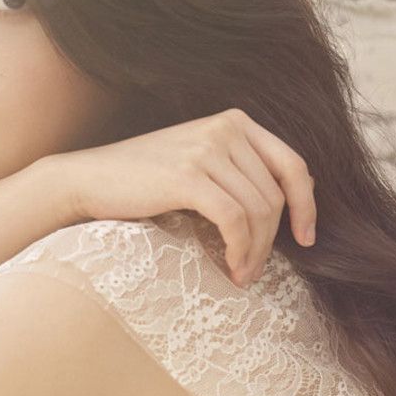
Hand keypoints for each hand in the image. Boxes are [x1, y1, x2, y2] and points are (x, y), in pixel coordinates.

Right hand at [49, 107, 316, 286]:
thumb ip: (242, 172)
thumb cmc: (146, 181)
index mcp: (236, 122)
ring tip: (240, 273)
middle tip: (253, 270)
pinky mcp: (188, 175)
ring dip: (254, 251)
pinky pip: (234, 220)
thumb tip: (294, 200)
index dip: (307, 206)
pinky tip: (230, 267)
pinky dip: (239, 249)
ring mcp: (206, 149)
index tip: (306, 240)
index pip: (293, 166)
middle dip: (272, 241)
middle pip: (274, 195)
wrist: (88, 180)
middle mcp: (226, 128)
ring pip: (257, 211)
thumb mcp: (202, 164)